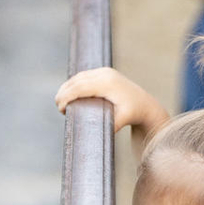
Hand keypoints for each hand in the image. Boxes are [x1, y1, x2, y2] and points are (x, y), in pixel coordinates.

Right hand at [54, 67, 168, 133]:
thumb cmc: (133, 114)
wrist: (145, 104)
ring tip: (61, 101)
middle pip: (77, 81)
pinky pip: (85, 76)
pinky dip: (75, 84)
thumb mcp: (120, 121)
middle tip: (58, 107)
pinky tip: (69, 93)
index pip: (79, 87)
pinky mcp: (105, 72)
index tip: (61, 108)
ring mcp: (105, 71)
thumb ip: (108, 125)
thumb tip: (92, 133)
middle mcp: (105, 74)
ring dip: (68, 87)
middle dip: (64, 93)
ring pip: (79, 77)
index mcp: (107, 84)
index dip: (67, 97)